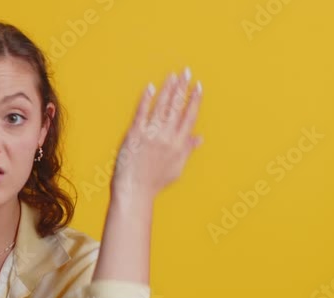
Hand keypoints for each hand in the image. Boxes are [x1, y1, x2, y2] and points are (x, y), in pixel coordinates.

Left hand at [111, 68, 203, 201]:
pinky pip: (141, 113)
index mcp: (179, 144)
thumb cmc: (154, 182)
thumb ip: (188, 150)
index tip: (198, 86)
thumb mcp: (177, 168)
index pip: (190, 116)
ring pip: (162, 107)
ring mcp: (151, 135)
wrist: (134, 190)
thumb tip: (200, 137)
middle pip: (177, 107)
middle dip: (182, 87)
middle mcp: (167, 137)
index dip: (195, 99)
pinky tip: (150, 87)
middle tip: (186, 71)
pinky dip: (146, 100)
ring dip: (168, 89)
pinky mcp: (134, 135)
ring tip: (172, 75)